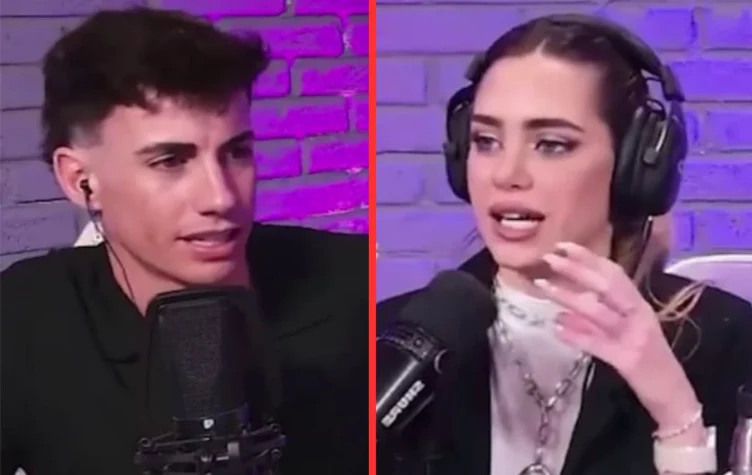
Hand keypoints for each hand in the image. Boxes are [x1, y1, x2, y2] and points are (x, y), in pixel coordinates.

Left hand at [533, 241, 700, 430]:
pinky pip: (598, 344)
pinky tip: (557, 328)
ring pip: (599, 311)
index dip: (588, 258)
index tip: (562, 245)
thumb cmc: (648, 361)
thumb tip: (563, 308)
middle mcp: (639, 315)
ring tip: (543, 286)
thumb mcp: (625, 332)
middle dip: (577, 269)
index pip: (614, 273)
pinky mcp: (628, 359)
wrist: (673, 395)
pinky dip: (577, 334)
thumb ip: (598, 319)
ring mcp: (634, 336)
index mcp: (639, 305)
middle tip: (549, 258)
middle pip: (607, 285)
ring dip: (569, 296)